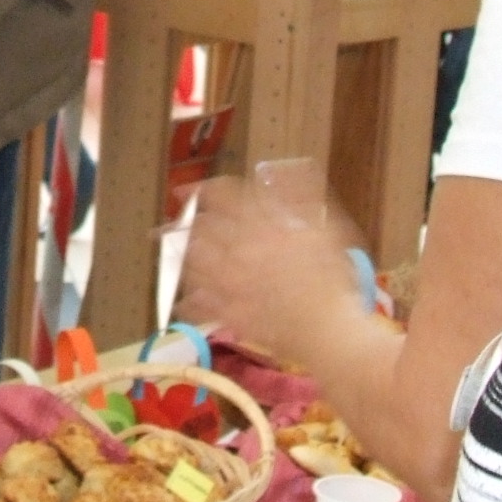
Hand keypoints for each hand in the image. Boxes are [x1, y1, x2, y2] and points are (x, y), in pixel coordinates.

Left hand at [174, 174, 365, 367]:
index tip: (184, 189)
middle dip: (182, 225)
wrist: (328, 328)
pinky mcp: (228, 312)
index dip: (200, 190)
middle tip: (167, 226)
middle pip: (200, 230)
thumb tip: (279, 172)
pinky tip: (182, 300)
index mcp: (260, 225)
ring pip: (193, 263)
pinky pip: (198, 304)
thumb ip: (300, 197)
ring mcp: (230, 282)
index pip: (222, 197)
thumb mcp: (324, 229)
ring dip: (178, 256)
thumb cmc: (334, 278)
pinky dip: (187, 300)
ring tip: (169, 253)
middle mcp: (238, 249)